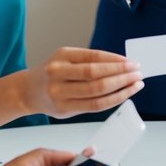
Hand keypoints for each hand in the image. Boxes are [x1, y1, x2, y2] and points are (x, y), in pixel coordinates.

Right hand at [24, 47, 143, 118]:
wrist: (28, 91)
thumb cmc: (53, 73)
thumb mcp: (66, 58)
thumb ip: (89, 61)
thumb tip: (122, 64)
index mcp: (62, 56)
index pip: (94, 57)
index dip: (116, 60)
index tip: (132, 62)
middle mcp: (58, 73)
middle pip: (96, 76)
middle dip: (121, 74)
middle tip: (138, 72)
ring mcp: (60, 93)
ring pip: (96, 93)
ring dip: (121, 89)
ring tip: (136, 84)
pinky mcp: (64, 109)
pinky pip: (94, 106)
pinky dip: (112, 100)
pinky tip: (123, 95)